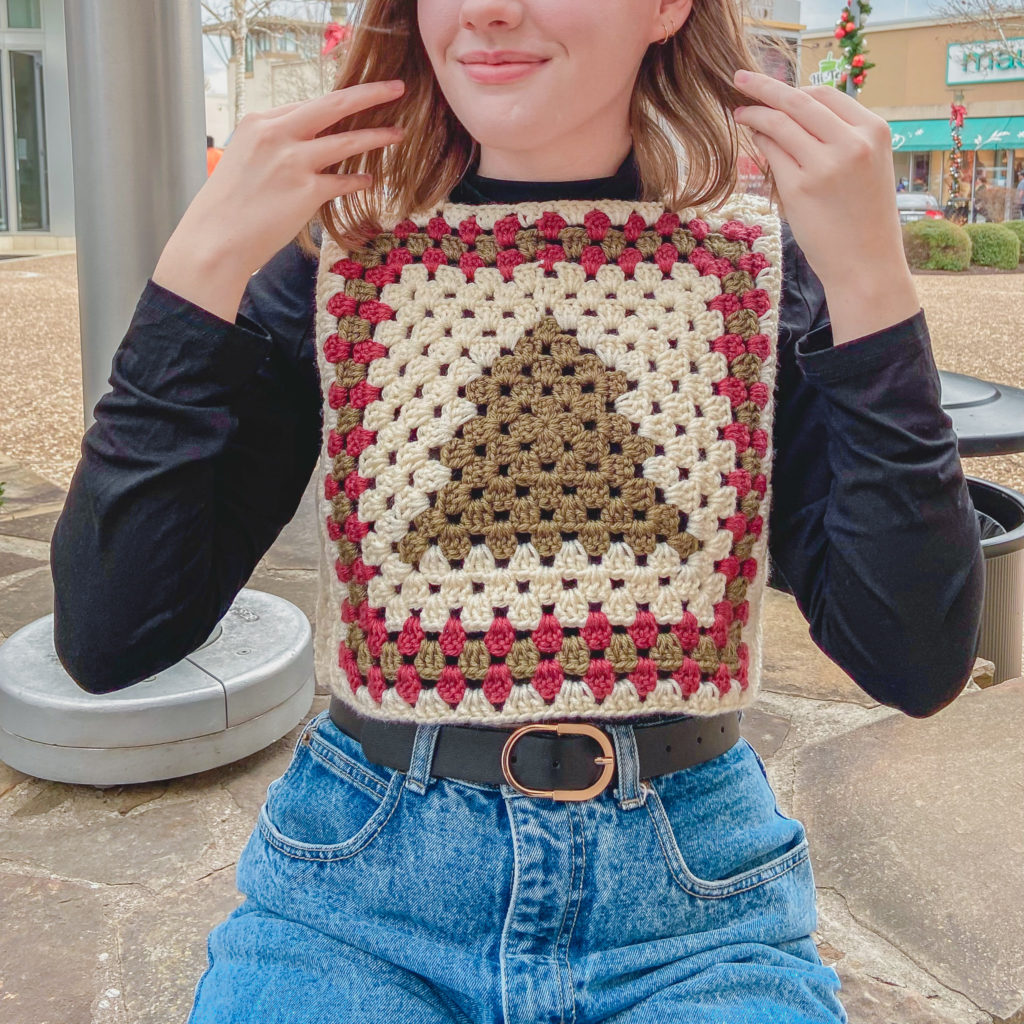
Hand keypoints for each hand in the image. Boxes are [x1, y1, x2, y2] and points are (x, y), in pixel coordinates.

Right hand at [154, 79, 406, 320]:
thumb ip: (272, 148)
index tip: (357, 98)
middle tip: (396, 88)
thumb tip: (302, 149)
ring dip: (378, 136)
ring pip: (347, 141)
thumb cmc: (226, 208)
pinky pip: (344, 181)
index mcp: (259, 123)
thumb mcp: (243, 160)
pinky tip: (369, 180)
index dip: (336, 103)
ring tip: (399, 133)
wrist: (215, 240)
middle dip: (370, 94)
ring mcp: (294, 162)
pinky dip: (359, 181)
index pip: (306, 105)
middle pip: (334, 105)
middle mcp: (278, 135)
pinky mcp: (307, 191)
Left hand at [731, 70, 919, 342]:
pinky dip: (758, 141)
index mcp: (874, 131)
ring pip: (780, 123)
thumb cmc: (864, 219)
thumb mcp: (866, 167)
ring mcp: (823, 165)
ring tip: (739, 111)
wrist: (866, 265)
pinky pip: (772, 154)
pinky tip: (750, 138)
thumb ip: (840, 138)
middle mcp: (851, 142)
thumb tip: (794, 114)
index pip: (825, 95)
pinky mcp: (799, 189)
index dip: (795, 90)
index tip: (774, 90)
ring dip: (754, 113)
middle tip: (740, 79)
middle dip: (764, 86)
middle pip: (799, 100)